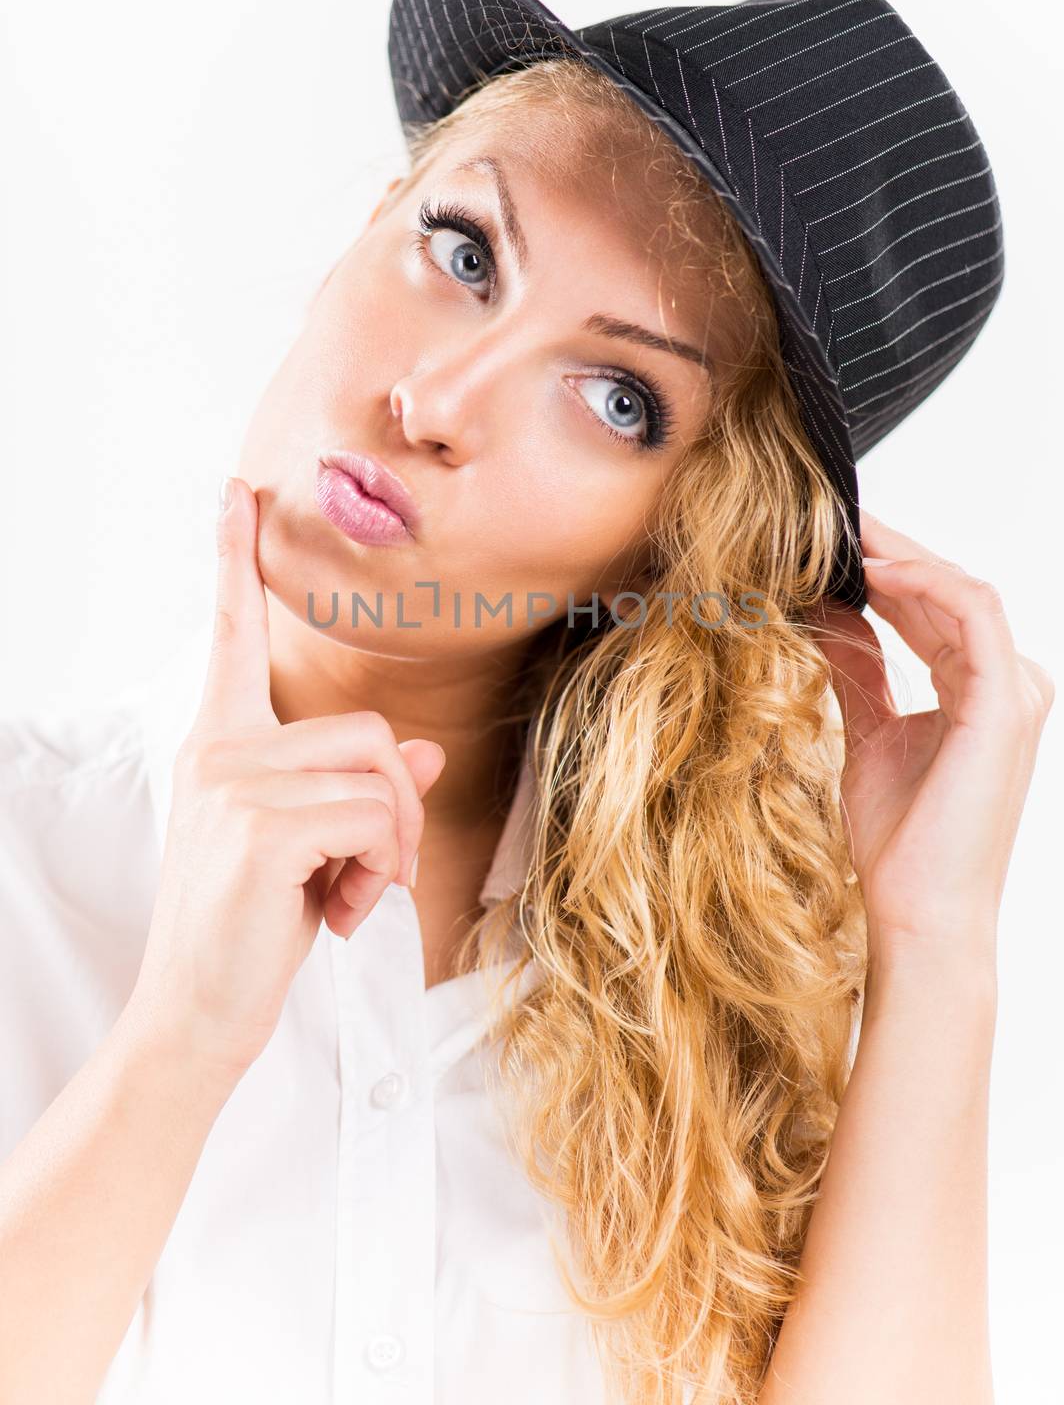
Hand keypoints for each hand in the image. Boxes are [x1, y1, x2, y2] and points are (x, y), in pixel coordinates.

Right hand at [128, 476, 446, 1078]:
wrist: (194, 1016)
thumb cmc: (248, 930)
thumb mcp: (308, 849)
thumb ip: (358, 792)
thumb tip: (423, 754)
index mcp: (221, 744)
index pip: (229, 635)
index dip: (234, 562)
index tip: (236, 494)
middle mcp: (220, 751)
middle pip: (370, 731)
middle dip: (397, 808)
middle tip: (371, 873)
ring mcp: (235, 785)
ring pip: (382, 774)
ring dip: (392, 847)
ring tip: (347, 896)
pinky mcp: (262, 826)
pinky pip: (376, 817)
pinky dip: (382, 872)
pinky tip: (336, 913)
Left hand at [804, 510, 1054, 958]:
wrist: (919, 909)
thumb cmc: (902, 839)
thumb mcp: (867, 731)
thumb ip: (856, 669)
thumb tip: (825, 613)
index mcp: (977, 688)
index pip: (933, 607)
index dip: (885, 569)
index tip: (831, 541)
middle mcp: (1004, 682)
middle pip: (949, 590)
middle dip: (890, 550)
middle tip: (832, 517)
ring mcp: (1013, 690)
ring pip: (963, 590)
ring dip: (904, 556)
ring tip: (846, 534)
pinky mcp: (1005, 702)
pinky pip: (973, 613)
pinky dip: (926, 584)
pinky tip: (877, 572)